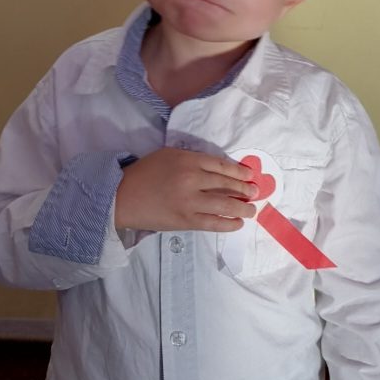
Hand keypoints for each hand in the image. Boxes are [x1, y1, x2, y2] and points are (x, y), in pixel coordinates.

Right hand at [115, 147, 256, 232]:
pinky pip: (213, 223)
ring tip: (251, 209)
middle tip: (256, 193)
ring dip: (242, 208)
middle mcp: (192, 180)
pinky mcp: (186, 221)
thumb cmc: (146, 173)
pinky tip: (238, 223)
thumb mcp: (169, 155)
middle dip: (245, 190)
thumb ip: (193, 159)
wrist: (123, 197)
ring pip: (224, 205)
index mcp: (188, 160)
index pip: (221, 165)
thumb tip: (220, 170)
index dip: (239, 172)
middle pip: (227, 185)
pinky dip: (229, 224)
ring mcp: (190, 202)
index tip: (250, 175)